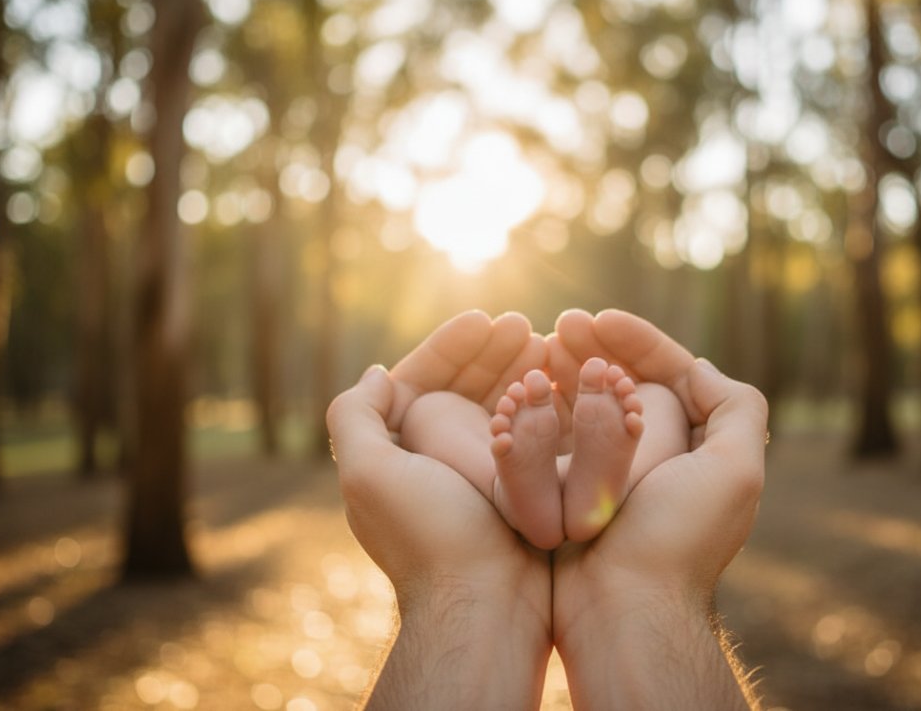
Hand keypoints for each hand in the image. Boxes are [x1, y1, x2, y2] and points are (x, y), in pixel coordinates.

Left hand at [327, 311, 551, 709]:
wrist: (486, 603)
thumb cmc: (428, 536)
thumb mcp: (369, 473)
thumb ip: (355, 416)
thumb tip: (377, 374)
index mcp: (395, 453)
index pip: (419, 380)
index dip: (451, 346)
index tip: (487, 318)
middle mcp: (434, 463)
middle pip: (462, 389)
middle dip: (492, 353)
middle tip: (528, 327)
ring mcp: (477, 478)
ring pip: (499, 408)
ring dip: (521, 373)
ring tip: (552, 347)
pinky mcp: (517, 493)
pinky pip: (530, 436)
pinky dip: (544, 408)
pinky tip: (565, 385)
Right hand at [548, 308, 767, 709]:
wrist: (622, 609)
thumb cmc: (679, 540)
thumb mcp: (735, 470)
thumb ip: (736, 408)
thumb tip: (698, 367)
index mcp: (701, 447)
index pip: (673, 372)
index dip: (639, 339)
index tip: (600, 318)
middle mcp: (661, 458)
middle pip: (628, 382)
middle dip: (596, 348)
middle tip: (560, 325)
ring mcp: (614, 476)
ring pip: (589, 404)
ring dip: (567, 371)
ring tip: (538, 347)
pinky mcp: (574, 493)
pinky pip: (558, 437)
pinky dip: (544, 409)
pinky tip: (523, 387)